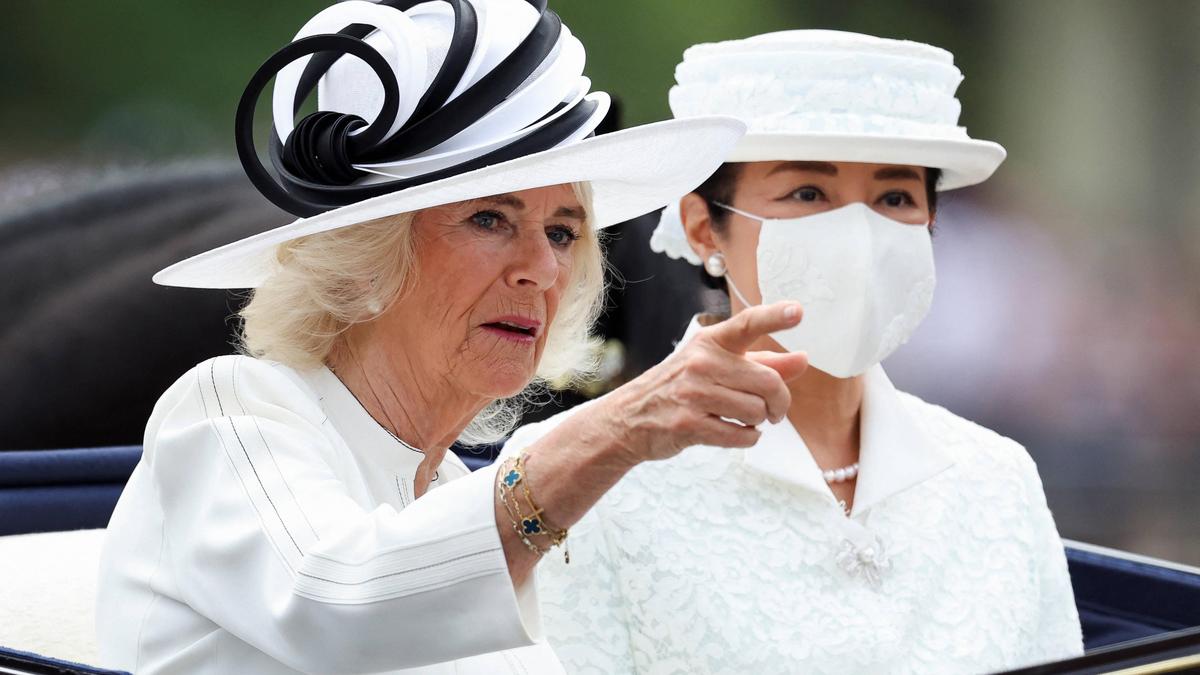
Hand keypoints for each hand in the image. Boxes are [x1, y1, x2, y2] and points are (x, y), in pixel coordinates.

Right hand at [596, 302, 808, 463]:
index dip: (774, 317)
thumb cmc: (682, 388)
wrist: (631, 418)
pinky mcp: (689, 424)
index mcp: (711, 342)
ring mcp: (693, 393)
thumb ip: (763, 362)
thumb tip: (803, 360)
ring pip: (757, 411)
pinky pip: (742, 436)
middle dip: (779, 403)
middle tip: (774, 411)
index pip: (747, 324)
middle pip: (768, 382)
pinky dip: (747, 438)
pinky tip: (732, 431)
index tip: (798, 311)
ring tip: (740, 418)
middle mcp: (702, 362)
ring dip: (758, 422)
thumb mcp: (717, 366)